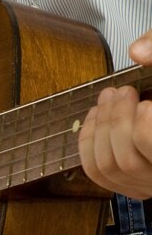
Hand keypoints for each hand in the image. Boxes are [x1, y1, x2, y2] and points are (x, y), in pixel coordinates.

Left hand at [79, 29, 151, 198]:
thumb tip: (138, 50)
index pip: (151, 147)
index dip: (144, 129)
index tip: (145, 104)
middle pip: (128, 162)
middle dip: (117, 121)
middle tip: (122, 91)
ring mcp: (145, 184)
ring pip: (109, 167)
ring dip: (101, 128)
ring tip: (109, 97)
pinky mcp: (129, 184)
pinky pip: (97, 171)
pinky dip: (88, 141)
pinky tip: (97, 116)